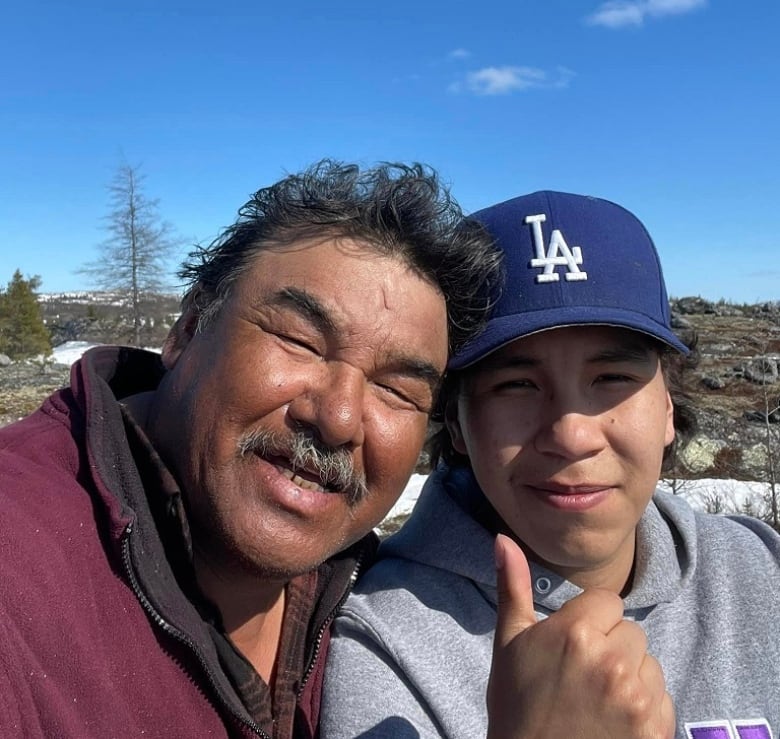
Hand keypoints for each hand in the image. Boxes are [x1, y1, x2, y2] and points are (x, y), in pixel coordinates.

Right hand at [486, 534, 674, 738]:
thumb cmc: (516, 706)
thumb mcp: (508, 643)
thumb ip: (513, 586)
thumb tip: (503, 538)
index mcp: (575, 632)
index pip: (608, 601)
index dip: (590, 621)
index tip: (572, 646)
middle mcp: (611, 660)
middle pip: (630, 631)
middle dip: (611, 647)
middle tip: (582, 676)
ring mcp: (637, 697)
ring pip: (649, 664)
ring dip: (631, 677)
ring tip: (599, 700)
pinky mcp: (655, 729)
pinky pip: (663, 698)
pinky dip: (645, 708)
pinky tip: (615, 722)